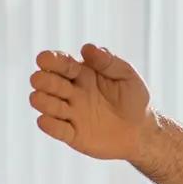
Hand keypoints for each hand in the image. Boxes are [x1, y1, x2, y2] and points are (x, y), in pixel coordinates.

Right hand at [28, 44, 152, 160]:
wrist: (142, 131)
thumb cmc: (134, 99)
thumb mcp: (126, 75)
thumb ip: (108, 61)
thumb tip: (86, 48)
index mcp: (82, 74)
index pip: (60, 64)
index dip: (51, 60)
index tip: (44, 59)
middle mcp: (72, 92)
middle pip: (48, 83)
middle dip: (43, 80)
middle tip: (42, 80)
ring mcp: (71, 114)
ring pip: (47, 105)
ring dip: (42, 101)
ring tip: (41, 98)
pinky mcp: (73, 135)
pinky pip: (57, 130)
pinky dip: (49, 126)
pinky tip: (45, 120)